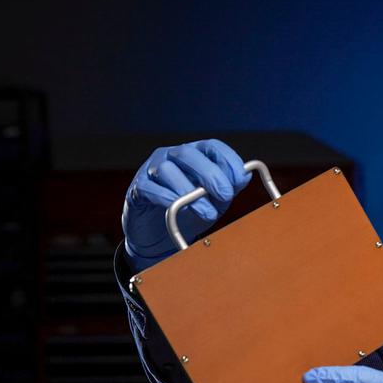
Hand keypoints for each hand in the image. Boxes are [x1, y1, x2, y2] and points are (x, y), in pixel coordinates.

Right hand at [121, 139, 250, 269]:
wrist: (160, 235)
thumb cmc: (189, 213)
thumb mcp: (215, 201)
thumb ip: (229, 188)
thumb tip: (245, 175)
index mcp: (194, 156)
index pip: (211, 147)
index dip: (228, 160)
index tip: (240, 180)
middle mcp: (171, 156)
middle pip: (189, 153)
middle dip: (211, 174)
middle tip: (226, 195)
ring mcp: (151, 170)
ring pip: (167, 169)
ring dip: (190, 191)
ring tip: (208, 213)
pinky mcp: (138, 188)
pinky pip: (150, 188)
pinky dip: (167, 198)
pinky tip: (180, 209)